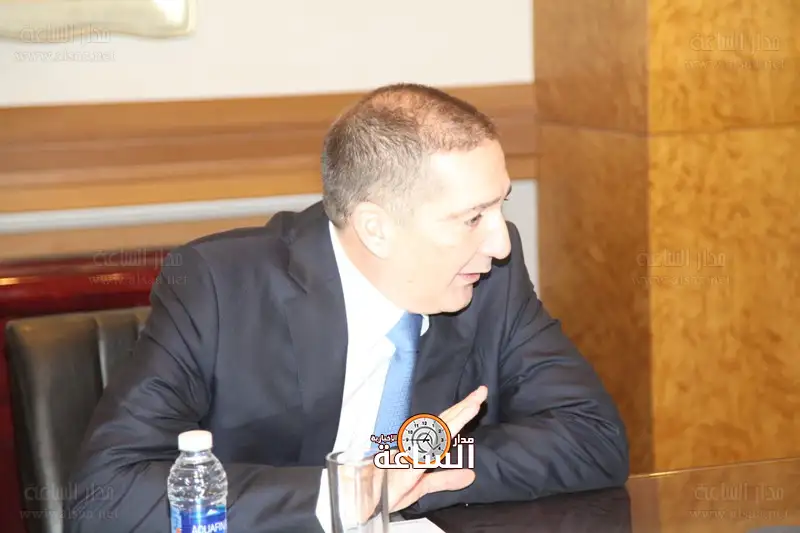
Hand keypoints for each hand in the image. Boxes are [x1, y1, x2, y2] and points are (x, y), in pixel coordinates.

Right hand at [385, 385, 487, 511]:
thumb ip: (444, 479)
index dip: (462, 412)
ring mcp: (411, 452)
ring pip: (436, 430)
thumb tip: (470, 474)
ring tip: (474, 404)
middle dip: (464, 406)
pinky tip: (450, 428)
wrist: (361, 500)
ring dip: (456, 417)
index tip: (478, 398)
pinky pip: (425, 449)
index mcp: (422, 449)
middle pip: (443, 422)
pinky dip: (438, 438)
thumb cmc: (385, 491)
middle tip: (482, 391)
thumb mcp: (421, 487)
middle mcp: (417, 445)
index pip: (445, 426)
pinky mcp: (405, 465)